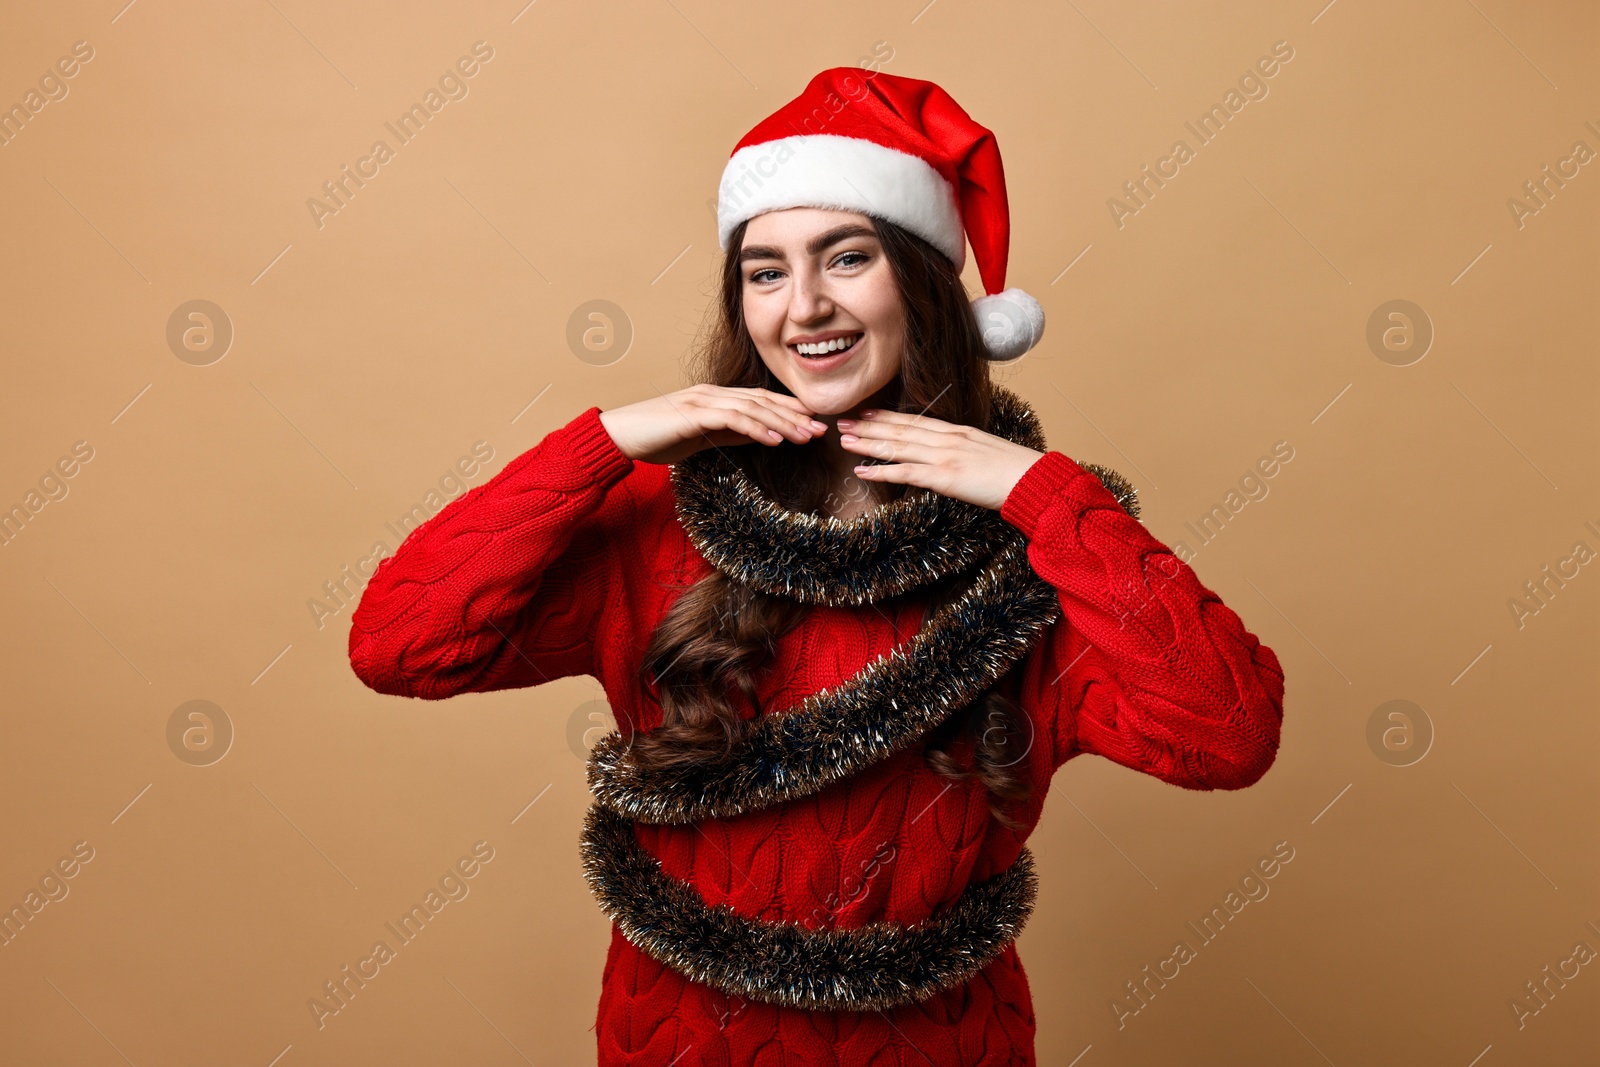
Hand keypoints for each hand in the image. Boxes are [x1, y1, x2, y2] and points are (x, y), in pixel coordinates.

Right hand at [598, 384, 827, 464]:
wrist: (620, 437)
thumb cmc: (656, 438)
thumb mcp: (701, 437)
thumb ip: (730, 434)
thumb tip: (762, 436)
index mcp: (715, 397)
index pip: (760, 399)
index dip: (789, 409)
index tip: (813, 423)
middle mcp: (712, 393)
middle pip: (762, 400)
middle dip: (794, 415)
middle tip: (820, 430)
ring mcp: (702, 401)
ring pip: (752, 408)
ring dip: (782, 423)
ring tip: (805, 436)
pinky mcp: (693, 414)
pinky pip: (732, 419)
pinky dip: (756, 428)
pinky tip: (775, 440)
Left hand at [835, 408, 1045, 511]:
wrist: (1033, 480)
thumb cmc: (1016, 472)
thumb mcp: (987, 453)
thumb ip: (966, 452)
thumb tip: (954, 458)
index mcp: (958, 432)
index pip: (916, 421)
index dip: (888, 417)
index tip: (867, 413)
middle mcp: (948, 438)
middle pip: (900, 430)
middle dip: (869, 426)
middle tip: (842, 422)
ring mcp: (945, 456)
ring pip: (897, 446)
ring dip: (868, 443)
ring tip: (844, 441)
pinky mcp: (945, 476)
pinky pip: (906, 473)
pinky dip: (881, 471)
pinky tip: (862, 471)